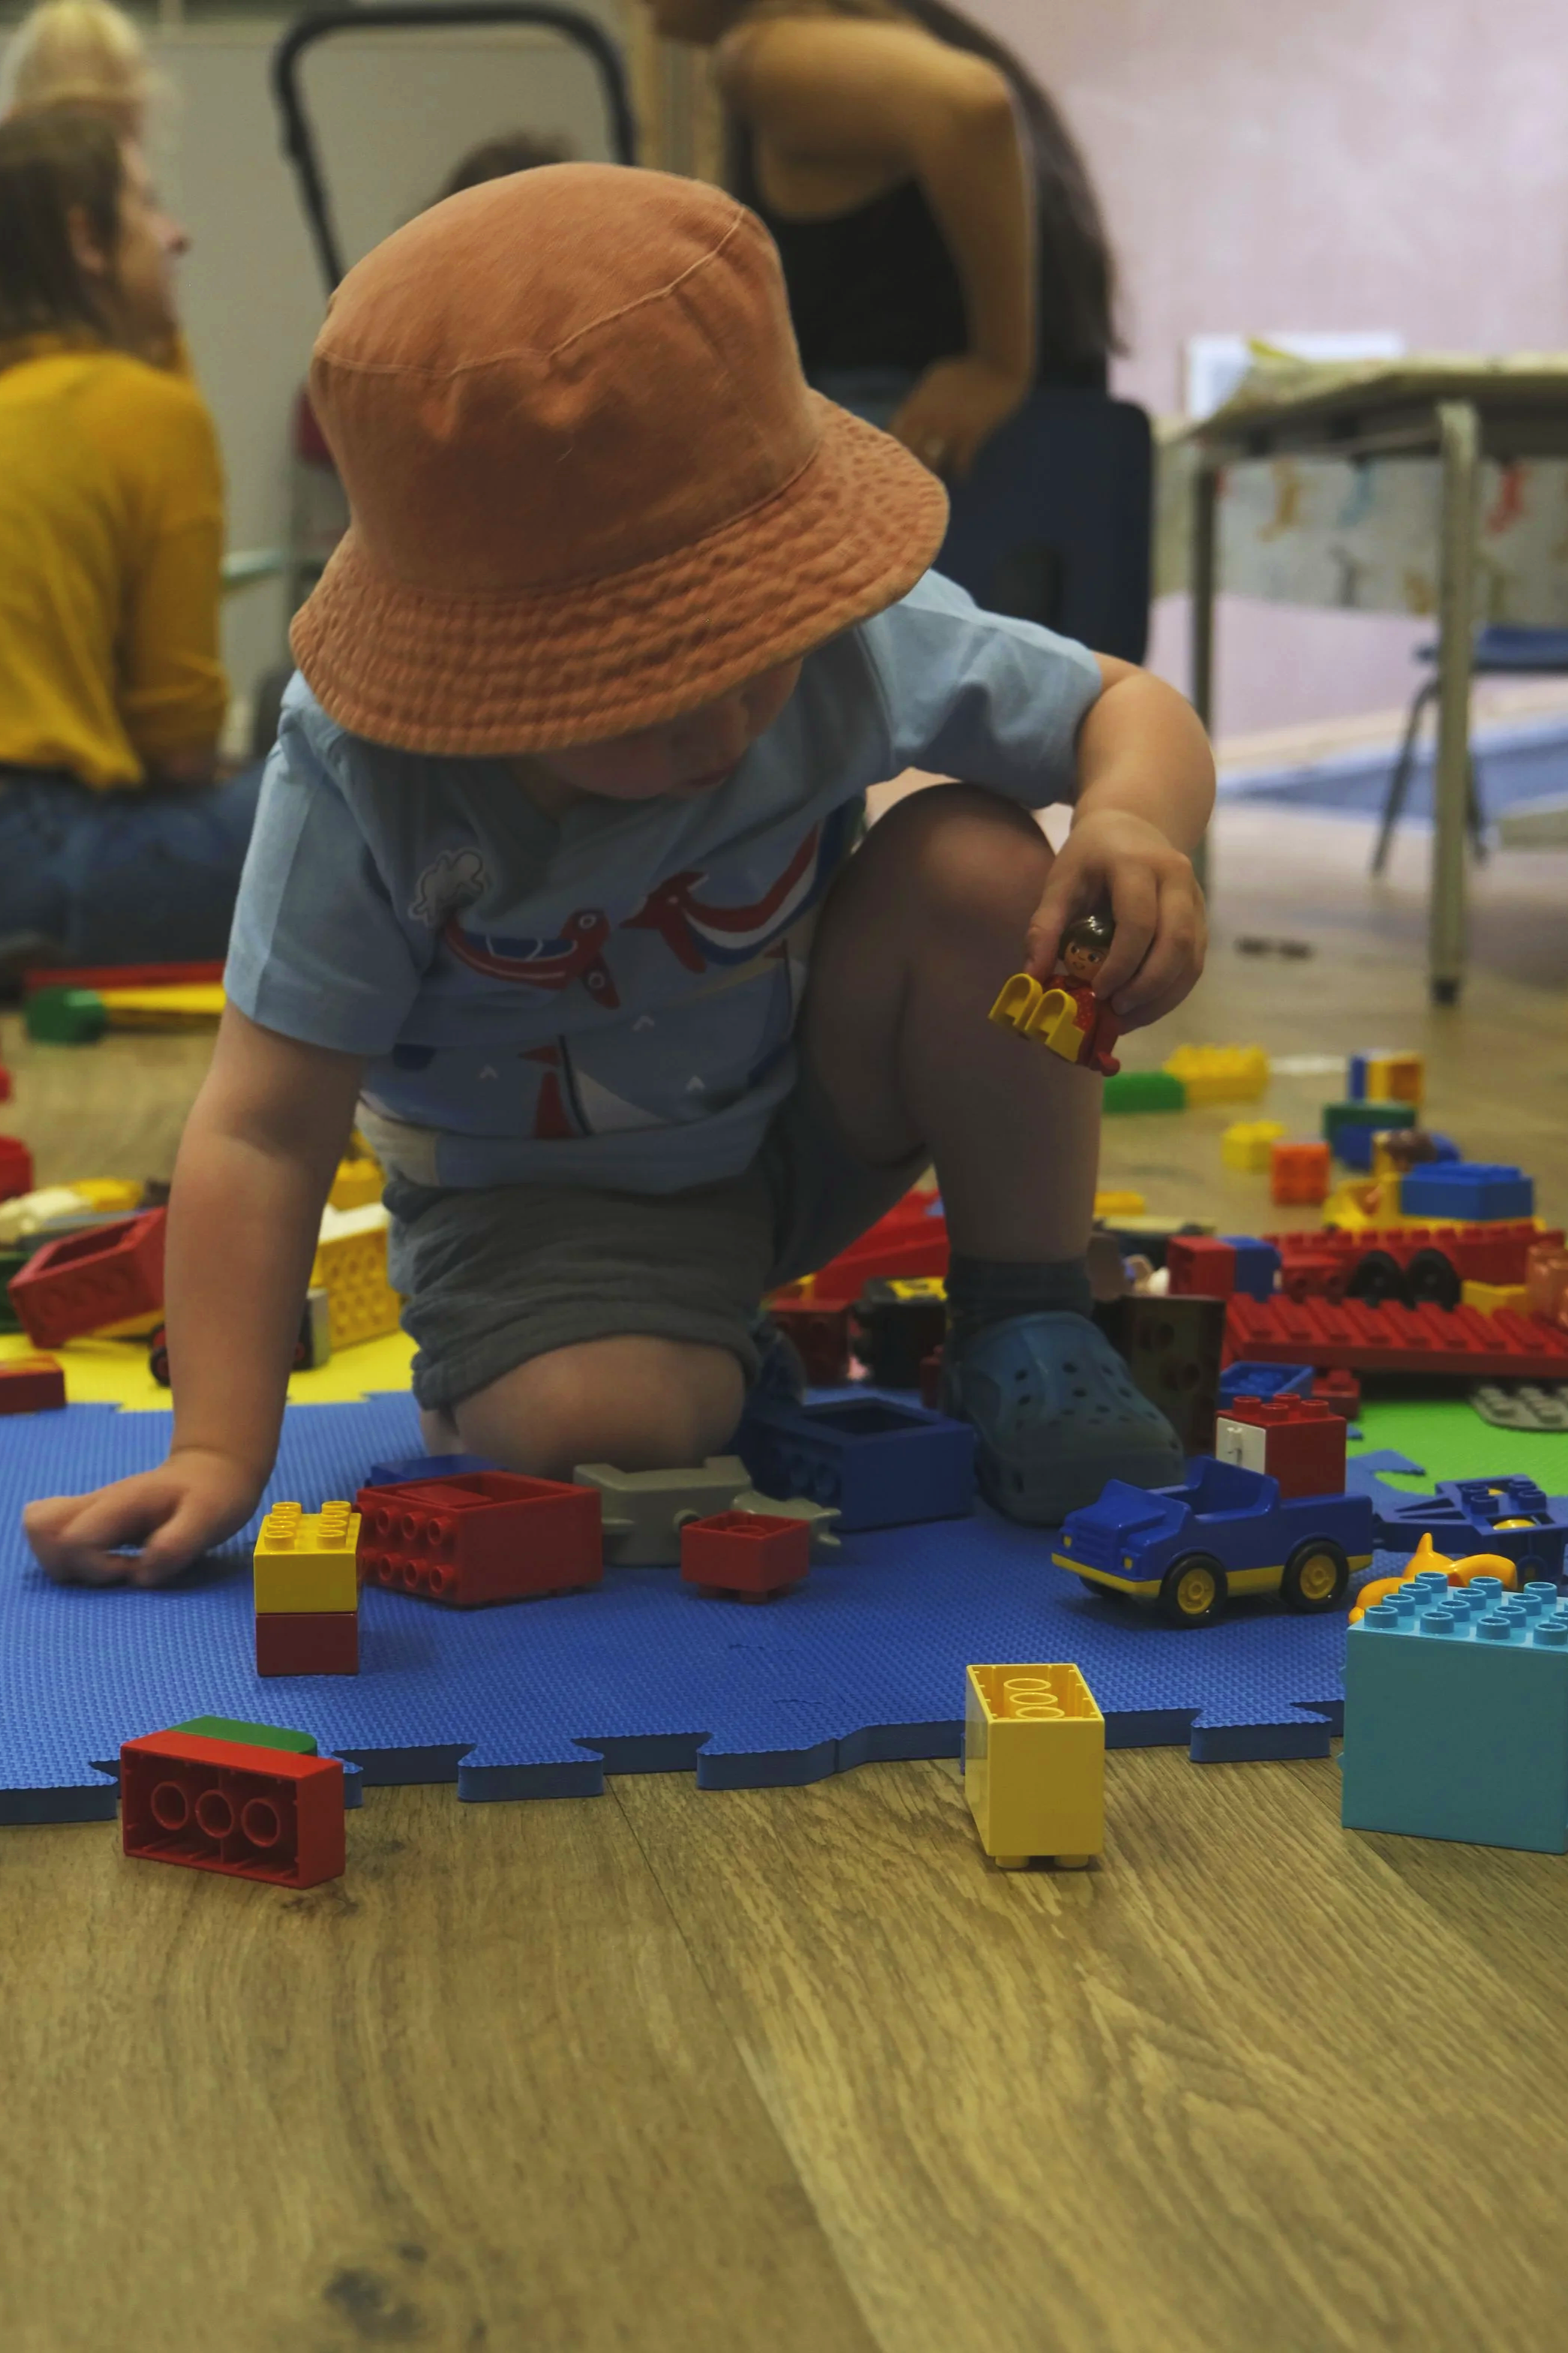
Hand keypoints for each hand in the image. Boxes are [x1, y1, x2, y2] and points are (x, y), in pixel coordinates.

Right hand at [24, 1446, 263, 1586]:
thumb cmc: (216, 1494)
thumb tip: (141, 1575)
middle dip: (70, 1566)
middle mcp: (98, 1504)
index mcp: (121, 1502)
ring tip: (110, 1568)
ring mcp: (92, 1509)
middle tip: (116, 1570)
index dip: (96, 1567)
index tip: (131, 1569)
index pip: (74, 1538)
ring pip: (43, 1531)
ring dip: (66, 1563)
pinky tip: (109, 1562)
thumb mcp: (210, 1518)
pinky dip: (71, 1558)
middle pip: (44, 1531)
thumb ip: (177, 1544)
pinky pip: (56, 1535)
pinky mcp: (93, 1520)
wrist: (214, 1469)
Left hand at [888, 356, 1027, 480]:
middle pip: (908, 451)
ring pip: (931, 461)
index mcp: (918, 403)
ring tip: (933, 483)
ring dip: (933, 472)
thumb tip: (909, 416)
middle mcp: (929, 417)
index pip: (893, 432)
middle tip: (910, 481)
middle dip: (907, 467)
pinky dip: (961, 471)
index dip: (889, 449)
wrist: (996, 364)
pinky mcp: (971, 433)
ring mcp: (949, 427)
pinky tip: (961, 477)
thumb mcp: (934, 380)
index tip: (891, 462)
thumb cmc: (965, 369)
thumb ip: (920, 399)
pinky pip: (961, 462)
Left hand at [1025, 809, 1206, 1028]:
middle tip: (1115, 1010)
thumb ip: (1045, 928)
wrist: (1131, 827)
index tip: (1097, 991)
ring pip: (1192, 958)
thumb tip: (1032, 979)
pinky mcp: (1201, 918)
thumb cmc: (1089, 859)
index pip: (1139, 921)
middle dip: (1147, 986)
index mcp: (1136, 863)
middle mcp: (1176, 878)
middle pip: (1176, 942)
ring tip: (1126, 1017)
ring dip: (1162, 997)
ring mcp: (1195, 898)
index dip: (1121, 964)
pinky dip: (1170, 993)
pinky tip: (1141, 1007)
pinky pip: (1194, 963)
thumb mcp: (1060, 882)